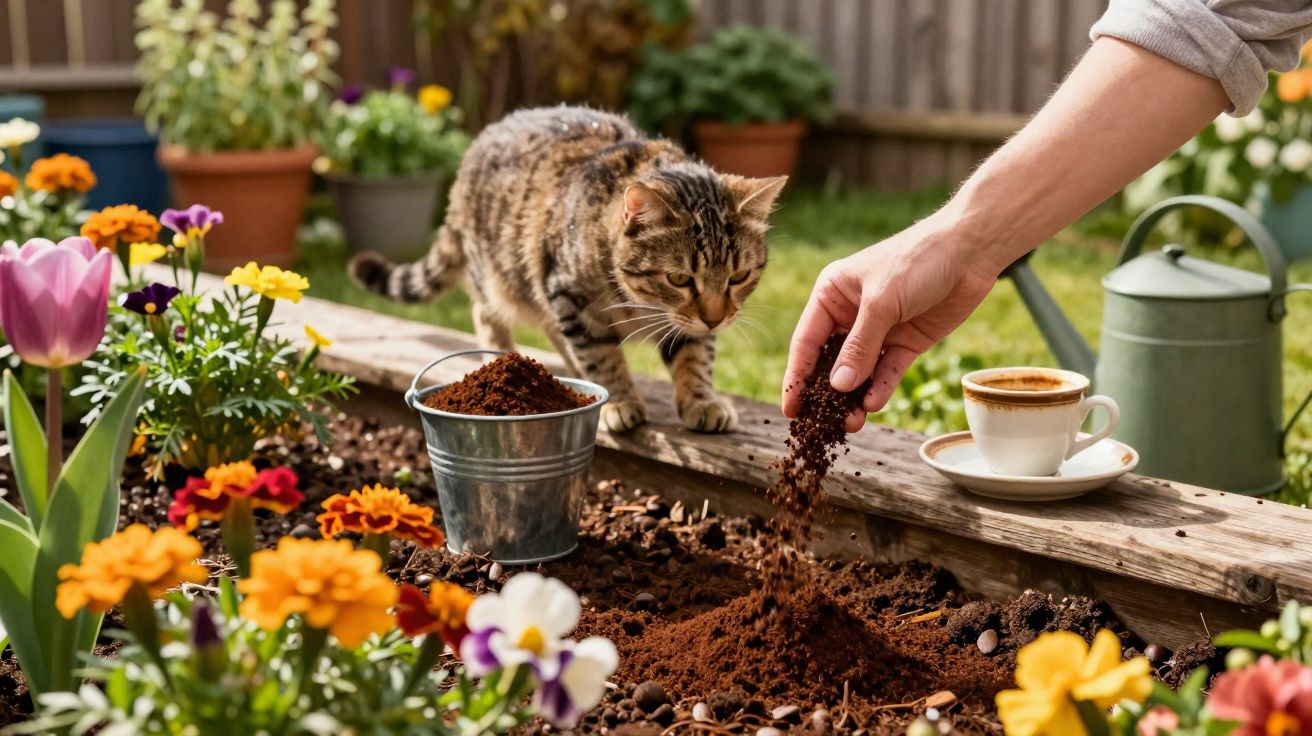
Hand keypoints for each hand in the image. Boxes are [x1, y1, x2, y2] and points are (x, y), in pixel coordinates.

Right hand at [782, 216, 1000, 431]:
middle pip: (830, 363)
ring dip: (854, 398)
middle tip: (820, 427)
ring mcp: (879, 331)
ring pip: (859, 372)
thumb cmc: (916, 261)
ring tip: (851, 424)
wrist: (970, 252)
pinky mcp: (905, 342)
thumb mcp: (881, 302)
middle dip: (826, 395)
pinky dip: (881, 388)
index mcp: (831, 295)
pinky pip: (887, 371)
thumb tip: (838, 386)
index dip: (796, 377)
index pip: (806, 342)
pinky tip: (874, 403)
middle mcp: (850, 315)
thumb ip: (859, 346)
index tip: (791, 409)